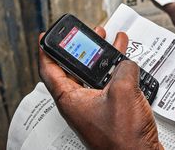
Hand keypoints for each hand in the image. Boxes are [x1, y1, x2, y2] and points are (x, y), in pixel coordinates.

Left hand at [38, 27, 161, 149]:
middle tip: (89, 35)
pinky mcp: (111, 112)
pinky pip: (110, 86)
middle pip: (75, 69)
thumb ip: (123, 69)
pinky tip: (128, 65)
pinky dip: (117, 72)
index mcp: (70, 99)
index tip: (45, 36)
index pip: (49, 69)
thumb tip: (126, 63)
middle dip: (83, 49)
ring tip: (112, 42)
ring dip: (104, 58)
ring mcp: (95, 108)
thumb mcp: (122, 92)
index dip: (45, 50)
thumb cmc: (123, 139)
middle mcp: (79, 103)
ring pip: (95, 76)